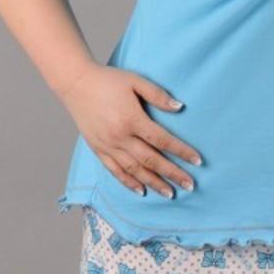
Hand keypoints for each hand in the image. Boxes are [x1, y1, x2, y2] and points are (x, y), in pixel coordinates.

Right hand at [58, 62, 202, 197]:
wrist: (75, 83)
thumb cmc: (108, 80)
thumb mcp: (135, 80)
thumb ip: (158, 95)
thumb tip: (179, 107)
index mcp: (132, 119)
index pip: (162, 140)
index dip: (181, 151)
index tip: (197, 161)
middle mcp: (120, 136)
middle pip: (151, 160)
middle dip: (172, 174)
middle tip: (190, 185)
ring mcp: (107, 145)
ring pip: (134, 170)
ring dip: (153, 183)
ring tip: (170, 193)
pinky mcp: (97, 149)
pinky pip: (115, 171)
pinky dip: (128, 182)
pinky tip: (141, 190)